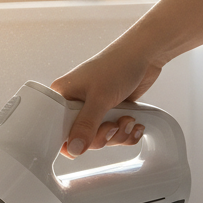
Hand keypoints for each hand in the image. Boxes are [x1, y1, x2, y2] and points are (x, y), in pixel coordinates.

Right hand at [50, 41, 162, 157]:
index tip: (88, 139)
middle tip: (112, 124)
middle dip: (103, 136)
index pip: (57, 131)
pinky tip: (134, 123)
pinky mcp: (110, 113)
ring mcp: (94, 110)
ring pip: (101, 138)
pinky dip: (127, 133)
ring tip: (127, 118)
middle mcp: (76, 105)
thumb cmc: (117, 65)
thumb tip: (74, 149)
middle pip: (81, 139)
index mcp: (63, 98)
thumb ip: (86, 126)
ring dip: (118, 134)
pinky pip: (115, 134)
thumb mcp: (99, 98)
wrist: (144, 54)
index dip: (72, 141)